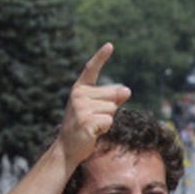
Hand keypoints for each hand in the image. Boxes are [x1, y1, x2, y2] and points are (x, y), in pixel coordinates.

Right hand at [59, 43, 130, 168]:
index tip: (110, 45)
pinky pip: (109, 121)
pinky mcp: (86, 121)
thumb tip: (127, 91)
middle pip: (113, 95)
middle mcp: (78, 95)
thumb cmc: (85, 127)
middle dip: (110, 109)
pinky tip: (93, 133)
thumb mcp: (98, 110)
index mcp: (80, 89)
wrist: (67, 148)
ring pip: (112, 109)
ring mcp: (81, 108)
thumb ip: (112, 99)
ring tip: (92, 126)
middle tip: (94, 120)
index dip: (101, 57)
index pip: (91, 69)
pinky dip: (105, 129)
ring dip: (107, 121)